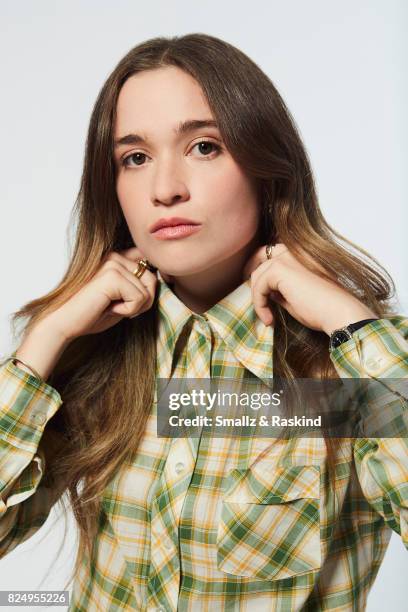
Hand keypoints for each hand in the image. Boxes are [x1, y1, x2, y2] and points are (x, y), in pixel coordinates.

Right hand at [47, 246, 164, 340]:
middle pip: (153, 278)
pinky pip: (139, 298)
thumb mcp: (122, 297)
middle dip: (143, 301)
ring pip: (148, 290)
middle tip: (120, 308)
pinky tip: (108, 308)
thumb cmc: (92, 313)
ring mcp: (113, 263)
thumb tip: (162, 277)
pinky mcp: (112, 275)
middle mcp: (115, 255)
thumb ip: (138, 286)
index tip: (150, 294)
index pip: (147, 260)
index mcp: (116, 258)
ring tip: (111, 307)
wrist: (66, 323)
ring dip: (134, 307)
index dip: (155, 277)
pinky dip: (128, 310)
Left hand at [243, 243, 376, 334]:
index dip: (260, 265)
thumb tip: (269, 292)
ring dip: (258, 297)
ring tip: (268, 317)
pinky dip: (259, 304)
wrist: (339, 312)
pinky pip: (259, 286)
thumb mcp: (297, 296)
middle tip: (252, 296)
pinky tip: (269, 319)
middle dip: (251, 273)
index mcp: (301, 254)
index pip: (273, 251)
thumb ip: (282, 290)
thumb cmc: (323, 308)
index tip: (256, 286)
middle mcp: (293, 251)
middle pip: (260, 255)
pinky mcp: (280, 269)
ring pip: (258, 274)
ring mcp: (286, 257)